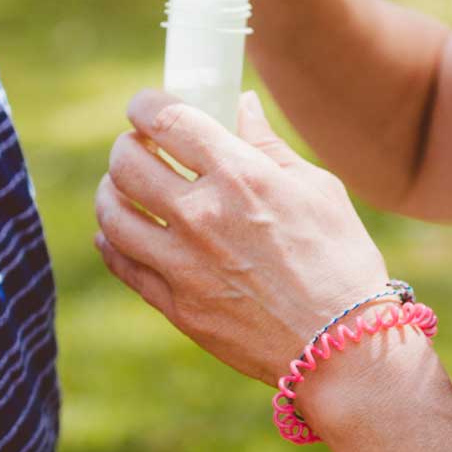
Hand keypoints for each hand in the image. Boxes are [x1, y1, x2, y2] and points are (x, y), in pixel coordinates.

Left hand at [94, 89, 393, 388]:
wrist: (341, 346)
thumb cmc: (341, 260)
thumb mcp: (317, 189)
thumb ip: (268, 145)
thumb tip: (240, 105)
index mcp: (241, 176)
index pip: (167, 120)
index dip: (145, 105)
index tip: (146, 107)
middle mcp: (203, 216)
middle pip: (127, 163)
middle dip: (127, 144)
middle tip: (138, 146)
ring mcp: (183, 264)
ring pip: (112, 213)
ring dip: (110, 191)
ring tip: (122, 186)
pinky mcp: (176, 305)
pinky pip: (121, 263)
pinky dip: (111, 239)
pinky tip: (120, 231)